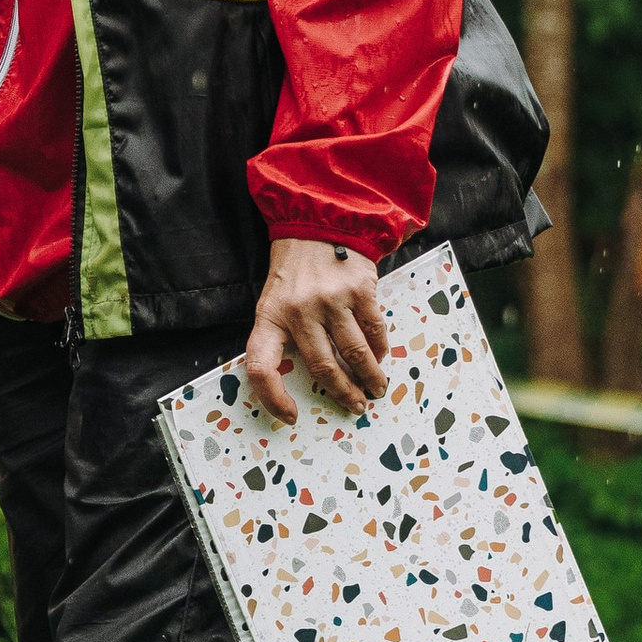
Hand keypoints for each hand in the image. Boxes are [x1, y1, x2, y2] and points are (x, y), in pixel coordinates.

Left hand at [240, 237, 389, 424]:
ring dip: (369, 378)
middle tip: (356, 406)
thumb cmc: (294, 274)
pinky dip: (380, 350)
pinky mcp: (358, 289)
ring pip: (355, 354)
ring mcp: (330, 300)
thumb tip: (308, 381)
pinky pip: (374, 331)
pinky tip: (380, 357)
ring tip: (376, 388)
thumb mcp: (274, 302)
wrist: (316, 226)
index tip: (291, 416)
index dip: (272, 397)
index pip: (261, 366)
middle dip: (343, 393)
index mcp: (270, 316)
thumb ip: (284, 336)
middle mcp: (298, 310)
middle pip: (322, 367)